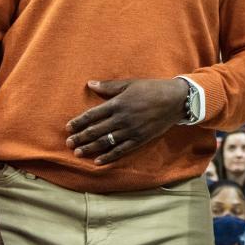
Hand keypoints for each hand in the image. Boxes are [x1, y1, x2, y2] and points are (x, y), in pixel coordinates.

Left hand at [66, 78, 188, 164]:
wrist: (175, 100)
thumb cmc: (151, 89)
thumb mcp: (130, 84)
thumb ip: (109, 87)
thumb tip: (90, 84)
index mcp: (118, 104)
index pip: (92, 116)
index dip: (79, 122)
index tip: (69, 128)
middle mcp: (122, 119)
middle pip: (96, 131)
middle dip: (80, 137)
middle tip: (69, 143)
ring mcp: (131, 130)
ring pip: (105, 142)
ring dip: (90, 148)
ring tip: (78, 153)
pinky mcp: (140, 139)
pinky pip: (121, 150)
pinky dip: (108, 156)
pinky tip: (98, 161)